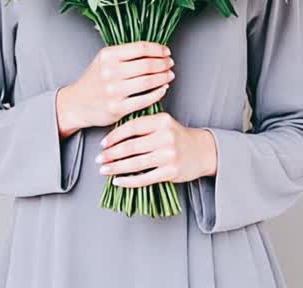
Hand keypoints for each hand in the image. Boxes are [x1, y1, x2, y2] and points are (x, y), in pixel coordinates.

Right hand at [55, 41, 173, 137]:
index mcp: (107, 55)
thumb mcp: (104, 60)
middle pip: (147, 64)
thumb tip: (156, 50)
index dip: (158, 49)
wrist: (76, 103)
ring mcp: (113, 91)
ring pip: (148, 81)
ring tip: (169, 75)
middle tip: (170, 64)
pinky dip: (158, 93)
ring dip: (163, 77)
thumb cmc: (94, 80)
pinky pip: (145, 99)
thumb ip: (125, 54)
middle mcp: (109, 71)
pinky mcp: (117, 108)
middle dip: (164, 63)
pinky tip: (163, 89)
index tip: (166, 51)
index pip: (141, 48)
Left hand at [96, 112, 218, 185]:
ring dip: (116, 168)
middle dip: (111, 154)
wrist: (203, 151)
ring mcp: (169, 156)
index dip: (114, 136)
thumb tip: (113, 137)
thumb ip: (143, 126)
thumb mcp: (163, 124)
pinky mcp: (171, 172)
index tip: (103, 144)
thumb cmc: (177, 137)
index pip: (132, 127)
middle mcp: (166, 137)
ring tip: (104, 170)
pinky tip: (118, 181)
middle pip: (131, 147)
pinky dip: (128, 181)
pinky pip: (144, 178)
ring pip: (135, 164)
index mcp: (162, 121)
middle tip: (99, 158)